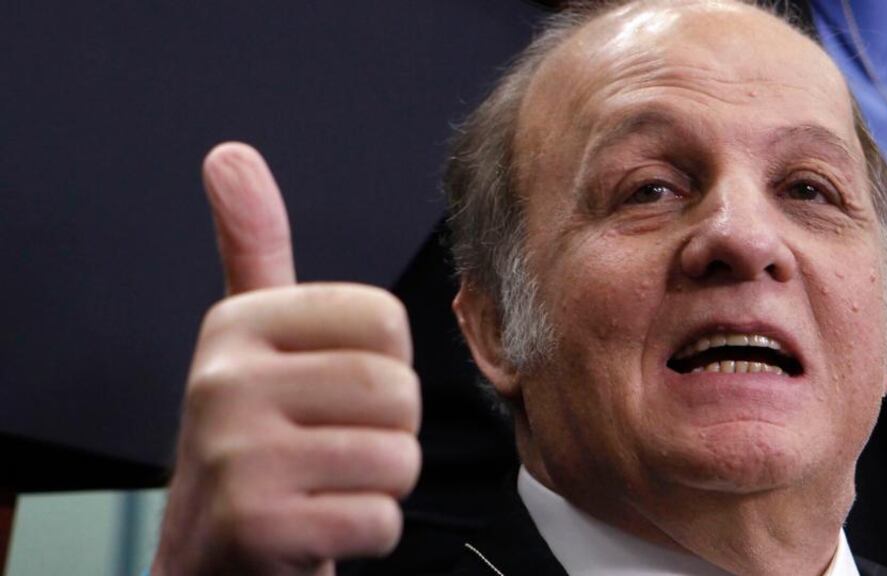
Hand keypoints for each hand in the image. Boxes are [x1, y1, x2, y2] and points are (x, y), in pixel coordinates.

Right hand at [151, 143, 420, 575]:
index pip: (385, 320)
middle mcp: (225, 382)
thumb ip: (252, 249)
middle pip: (398, 391)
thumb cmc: (252, 441)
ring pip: (397, 458)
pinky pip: (379, 519)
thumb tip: (230, 156)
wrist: (211, 551)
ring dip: (380, 484)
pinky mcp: (257, 527)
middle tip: (336, 448)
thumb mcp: (247, 341)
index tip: (335, 392)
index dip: (384, 367)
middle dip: (388, 431)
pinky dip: (368, 531)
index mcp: (236, 324)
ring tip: (328, 485)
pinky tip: (321, 524)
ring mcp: (237, 456)